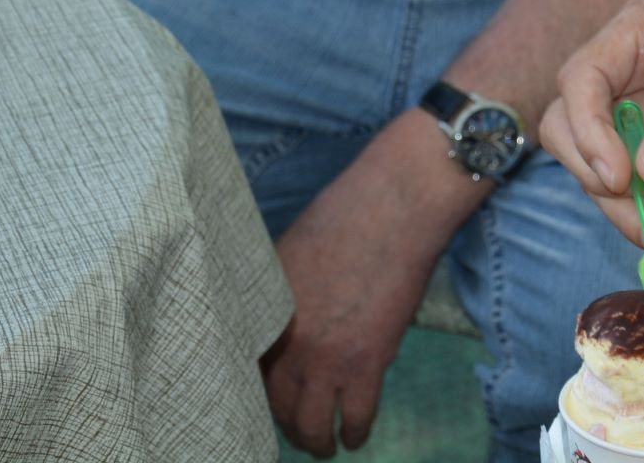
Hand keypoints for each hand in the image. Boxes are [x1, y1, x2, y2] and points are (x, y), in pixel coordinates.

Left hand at [264, 121, 480, 455]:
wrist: (395, 204)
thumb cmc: (348, 212)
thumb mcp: (291, 251)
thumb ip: (280, 292)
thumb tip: (283, 320)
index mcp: (265, 308)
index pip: (247, 369)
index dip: (257, 392)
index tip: (266, 400)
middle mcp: (286, 341)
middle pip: (275, 405)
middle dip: (285, 424)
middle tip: (296, 428)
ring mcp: (325, 356)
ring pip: (310, 424)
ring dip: (316, 441)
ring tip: (323, 446)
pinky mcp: (366, 363)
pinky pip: (355, 417)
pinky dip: (355, 433)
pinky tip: (355, 437)